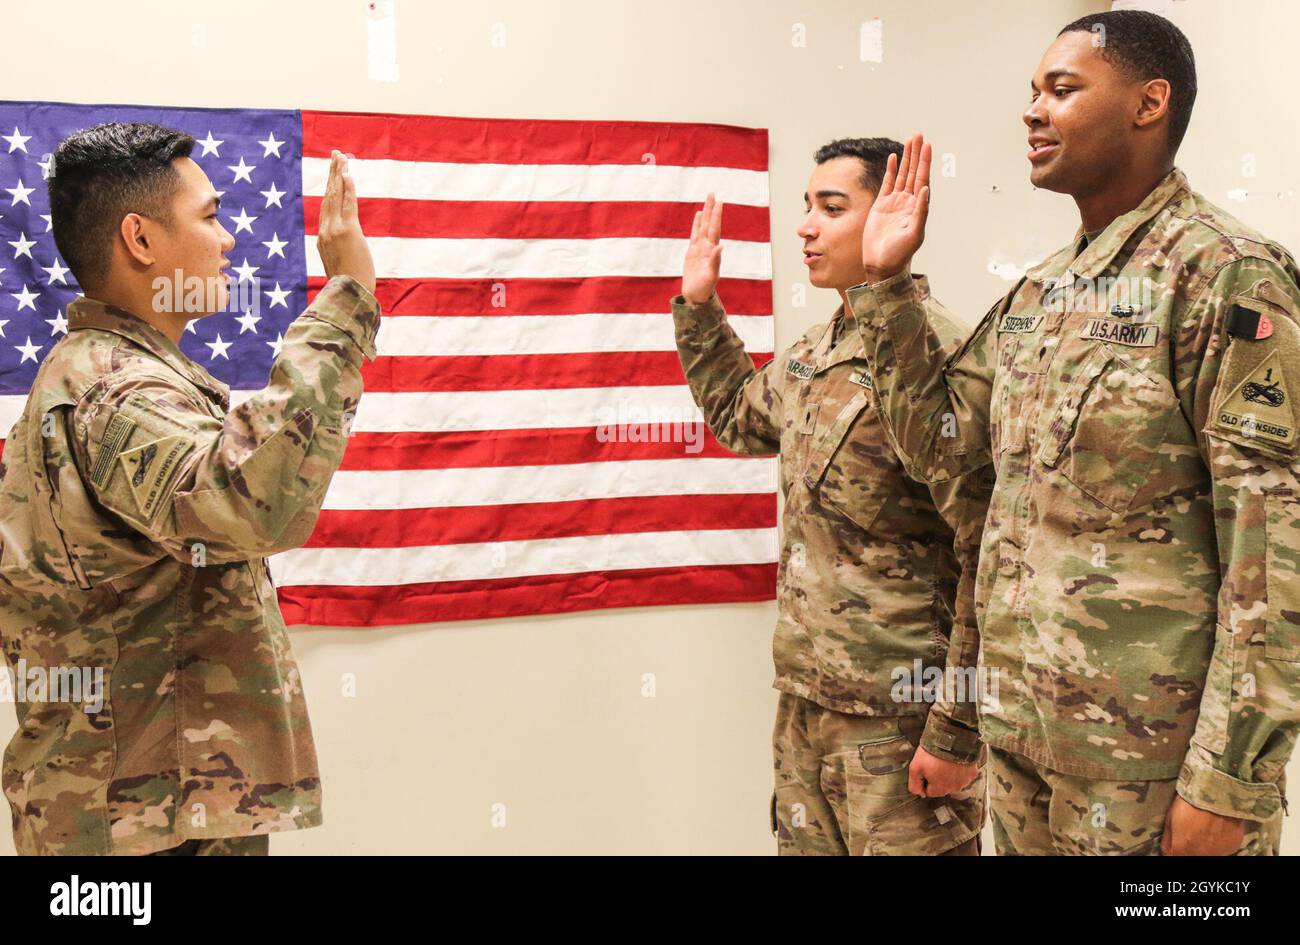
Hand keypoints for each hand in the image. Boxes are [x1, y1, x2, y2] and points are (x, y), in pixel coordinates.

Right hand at [317, 150, 375, 295]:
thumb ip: (338, 252)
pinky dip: (348, 188)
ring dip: (339, 174)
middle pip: (328, 196)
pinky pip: (348, 204)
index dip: (330, 187)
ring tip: (341, 157)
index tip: (334, 173)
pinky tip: (348, 174)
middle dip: (333, 173)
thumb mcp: (340, 265)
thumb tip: (344, 250)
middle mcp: (325, 230)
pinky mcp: (349, 231)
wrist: (350, 295)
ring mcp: (335, 230)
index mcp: (322, 238)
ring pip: (336, 196)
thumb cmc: (349, 286)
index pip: (326, 206)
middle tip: (336, 155)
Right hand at [682, 193, 722, 304]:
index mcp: (712, 251)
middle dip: (711, 209)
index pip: (715, 229)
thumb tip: (720, 246)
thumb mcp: (710, 276)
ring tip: (708, 200)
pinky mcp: (692, 252)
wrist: (696, 296)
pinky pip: (694, 235)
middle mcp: (707, 247)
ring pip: (702, 226)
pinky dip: (696, 224)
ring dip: (705, 213)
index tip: (719, 202)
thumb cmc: (704, 289)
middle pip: (709, 224)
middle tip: (713, 193)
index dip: (716, 216)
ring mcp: (700, 249)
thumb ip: (715, 261)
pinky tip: (698, 216)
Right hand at [861, 133, 931, 282]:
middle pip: (913, 172)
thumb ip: (920, 212)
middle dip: (916, 154)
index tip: (927, 146)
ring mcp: (895, 203)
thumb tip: (925, 190)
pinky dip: (890, 170)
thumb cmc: (900, 254)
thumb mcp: (914, 234)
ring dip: (906, 158)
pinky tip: (893, 158)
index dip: (925, 162)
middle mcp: (908, 202)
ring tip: (909, 141)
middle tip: (918, 135)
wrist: (882, 264)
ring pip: (902, 175)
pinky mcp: (881, 206)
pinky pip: (887, 183)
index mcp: (917, 207)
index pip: (922, 179)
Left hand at [908, 745, 978, 797]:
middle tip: (934, 762)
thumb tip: (920, 793)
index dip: (925, 780)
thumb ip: (915, 784)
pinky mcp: (972, 772)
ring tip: (945, 760)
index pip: (929, 791)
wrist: (952, 737)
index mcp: (940, 789)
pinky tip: (954, 760)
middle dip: (937, 777)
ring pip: (954, 781)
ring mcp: (965, 780)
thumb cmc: (934, 752)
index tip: (926, 769)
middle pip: (942, 787)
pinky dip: (960, 769)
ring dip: (949, 773)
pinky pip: (964, 774)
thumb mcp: (915, 767)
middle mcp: (954, 788)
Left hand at [1161, 796, 1244, 854]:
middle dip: (1191, 847)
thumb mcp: (1169, 819)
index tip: (1178, 842)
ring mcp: (1218, 852)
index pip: (1174, 857)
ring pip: (1210, 852)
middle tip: (1192, 832)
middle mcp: (1201, 855)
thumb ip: (1168, 840)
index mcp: (1182, 850)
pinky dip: (1220, 840)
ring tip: (1206, 827)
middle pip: (1194, 855)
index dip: (1176, 850)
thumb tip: (1166, 852)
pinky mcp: (1233, 846)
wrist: (1217, 794)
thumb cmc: (1190, 804)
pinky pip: (1224, 847)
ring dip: (1206, 844)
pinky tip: (1218, 826)